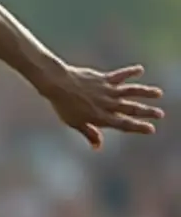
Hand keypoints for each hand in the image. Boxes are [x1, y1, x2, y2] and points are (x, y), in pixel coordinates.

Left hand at [42, 64, 164, 149]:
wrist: (58, 85)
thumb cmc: (64, 106)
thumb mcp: (75, 123)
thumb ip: (89, 133)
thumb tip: (98, 147)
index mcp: (101, 117)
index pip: (124, 124)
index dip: (138, 127)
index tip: (151, 129)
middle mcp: (107, 104)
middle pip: (131, 109)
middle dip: (147, 112)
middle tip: (160, 114)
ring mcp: (107, 91)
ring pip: (131, 91)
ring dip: (145, 92)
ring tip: (158, 93)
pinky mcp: (104, 79)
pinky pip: (120, 75)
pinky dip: (130, 72)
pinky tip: (140, 70)